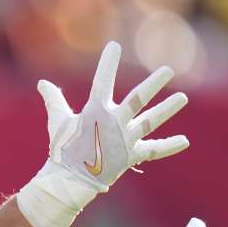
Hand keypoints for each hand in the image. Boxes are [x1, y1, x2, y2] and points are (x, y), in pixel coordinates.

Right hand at [38, 41, 188, 192]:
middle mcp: (113, 123)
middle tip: (168, 71)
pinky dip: (169, 146)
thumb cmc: (63, 149)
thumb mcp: (58, 122)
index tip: (114, 46)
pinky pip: (153, 150)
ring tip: (183, 98)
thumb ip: (54, 100)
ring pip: (150, 121)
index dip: (107, 63)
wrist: (70, 181)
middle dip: (153, 84)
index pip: (102, 81)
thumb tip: (42, 83)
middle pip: (137, 99)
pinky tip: (185, 141)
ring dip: (167, 109)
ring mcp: (124, 140)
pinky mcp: (131, 156)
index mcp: (95, 112)